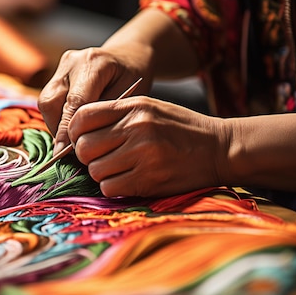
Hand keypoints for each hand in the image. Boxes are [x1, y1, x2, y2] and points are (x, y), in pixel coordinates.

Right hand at [37, 46, 149, 153]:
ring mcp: (62, 66)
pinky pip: (49, 101)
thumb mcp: (129, 98)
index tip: (66, 153)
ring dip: (56, 125)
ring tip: (73, 138)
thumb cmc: (134, 80)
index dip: (68, 130)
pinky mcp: (57, 73)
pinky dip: (57, 118)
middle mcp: (73, 61)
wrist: (129, 57)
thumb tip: (77, 144)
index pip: (74, 102)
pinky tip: (72, 127)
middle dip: (59, 129)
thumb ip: (103, 117)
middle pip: (52, 102)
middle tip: (72, 149)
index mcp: (95, 63)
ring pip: (46, 102)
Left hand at [67, 95, 228, 197]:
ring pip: (95, 170)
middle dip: (88, 156)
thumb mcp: (151, 107)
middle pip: (84, 146)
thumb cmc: (181, 128)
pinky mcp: (148, 179)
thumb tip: (78, 131)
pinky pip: (110, 188)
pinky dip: (113, 187)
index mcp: (134, 106)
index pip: (82, 116)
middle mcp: (136, 128)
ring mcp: (143, 154)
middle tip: (102, 157)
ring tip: (119, 168)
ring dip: (101, 173)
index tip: (84, 139)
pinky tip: (128, 179)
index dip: (76, 131)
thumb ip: (117, 114)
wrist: (219, 148)